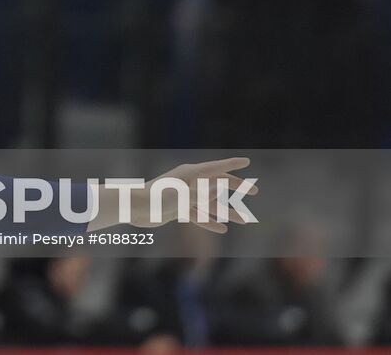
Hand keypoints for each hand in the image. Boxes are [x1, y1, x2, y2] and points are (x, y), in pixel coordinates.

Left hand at [88, 156, 256, 233]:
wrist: (134, 208)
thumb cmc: (156, 197)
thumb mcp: (182, 195)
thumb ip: (201, 192)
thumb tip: (220, 186)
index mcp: (190, 173)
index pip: (216, 167)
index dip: (232, 165)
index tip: (247, 162)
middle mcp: (189, 182)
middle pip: (217, 184)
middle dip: (237, 188)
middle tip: (256, 191)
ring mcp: (184, 196)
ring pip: (210, 203)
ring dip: (227, 212)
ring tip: (246, 221)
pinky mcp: (177, 208)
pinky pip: (198, 215)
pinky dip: (209, 221)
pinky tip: (222, 229)